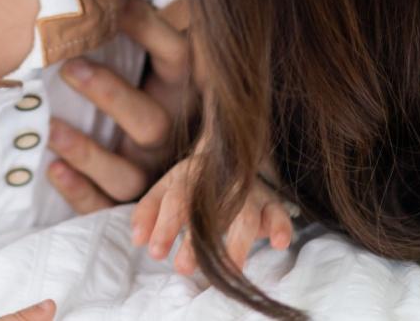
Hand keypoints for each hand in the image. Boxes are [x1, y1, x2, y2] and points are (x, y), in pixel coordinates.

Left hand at [46, 0, 196, 212]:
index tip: (108, 1)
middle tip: (67, 66)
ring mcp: (150, 176)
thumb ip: (132, 30)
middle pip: (152, 121)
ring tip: (50, 128)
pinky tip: (51, 170)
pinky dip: (78, 191)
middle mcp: (171, 135)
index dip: (146, 27)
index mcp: (181, 92)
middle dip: (111, 94)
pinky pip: (103, 208)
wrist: (165, 173)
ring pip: (127, 175)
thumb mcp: (148, 64)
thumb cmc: (141, 93)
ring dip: (88, 152)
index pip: (176, 57)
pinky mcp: (126, 207)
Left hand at [129, 156, 293, 274]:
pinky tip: (280, 242)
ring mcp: (248, 192)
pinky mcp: (270, 203)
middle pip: (211, 210)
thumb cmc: (194, 180)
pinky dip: (281, 226)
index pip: (177, 199)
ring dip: (238, 243)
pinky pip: (279, 212)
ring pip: (246, 216)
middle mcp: (222, 183)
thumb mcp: (166, 187)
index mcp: (192, 176)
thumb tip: (137, 240)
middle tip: (184, 268)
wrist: (230, 149)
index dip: (165, 226)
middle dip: (197, 240)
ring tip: (231, 270)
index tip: (156, 253)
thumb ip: (148, 211)